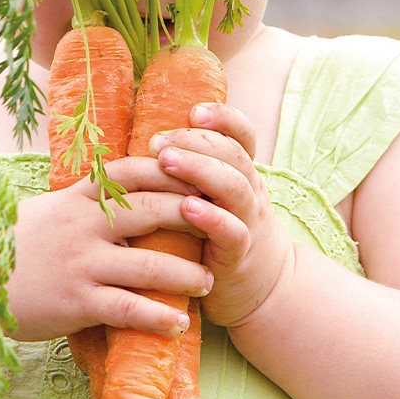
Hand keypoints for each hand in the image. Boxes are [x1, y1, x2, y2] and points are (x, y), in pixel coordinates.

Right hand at [5, 156, 212, 342]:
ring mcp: (81, 263)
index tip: (201, 175)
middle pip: (152, 210)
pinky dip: (159, 316)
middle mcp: (83, 224)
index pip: (134, 172)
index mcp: (77, 196)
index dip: (171, 171)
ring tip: (208, 280)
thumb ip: (84, 200)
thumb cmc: (10, 245)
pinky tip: (178, 323)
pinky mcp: (76, 302)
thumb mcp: (47, 210)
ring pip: (149, 263)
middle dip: (192, 216)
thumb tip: (121, 188)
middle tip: (221, 225)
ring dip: (186, 273)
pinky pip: (128, 308)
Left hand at [149, 102, 293, 328]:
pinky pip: (233, 232)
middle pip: (232, 154)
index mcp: (240, 171)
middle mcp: (249, 190)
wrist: (257, 288)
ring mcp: (248, 221)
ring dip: (199, 170)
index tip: (194, 110)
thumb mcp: (213, 195)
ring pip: (234, 186)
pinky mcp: (240, 255)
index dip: (223, 117)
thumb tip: (142, 135)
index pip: (242, 134)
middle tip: (158, 141)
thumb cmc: (217, 232)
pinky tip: (187, 208)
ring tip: (167, 162)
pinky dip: (212, 218)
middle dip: (194, 141)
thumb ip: (190, 169)